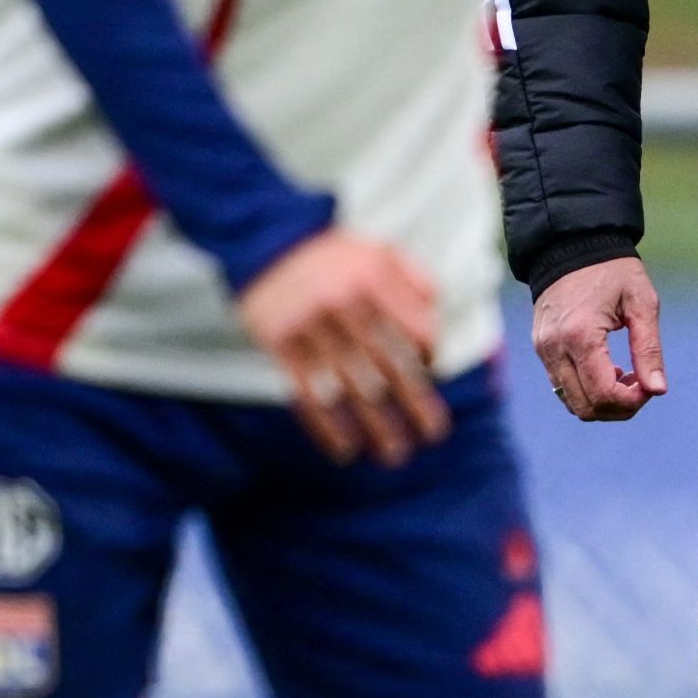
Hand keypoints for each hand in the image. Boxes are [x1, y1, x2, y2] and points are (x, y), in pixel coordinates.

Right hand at [238, 228, 448, 465]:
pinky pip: (307, 393)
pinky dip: (327, 425)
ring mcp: (307, 324)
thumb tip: (436, 331)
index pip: (414, 328)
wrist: (261, 243)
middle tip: (434, 434)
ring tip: (395, 453)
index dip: (428, 356)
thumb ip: (416, 281)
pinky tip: (345, 448)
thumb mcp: (379, 251)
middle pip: (389, 362)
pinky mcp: (276, 344)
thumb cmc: (331, 257)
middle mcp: (341, 300)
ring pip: (351, 385)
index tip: (429, 372)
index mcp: (372, 275)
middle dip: (416, 403)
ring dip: (376, 424)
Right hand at [531, 256, 670, 422]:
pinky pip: (562, 386)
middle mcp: (555, 347)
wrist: (571, 245)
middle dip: (619, 408)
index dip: (632, 402)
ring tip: (624, 376)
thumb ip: (649, 349)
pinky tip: (606, 369)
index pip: (604, 394)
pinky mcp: (541, 349)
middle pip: (586, 407)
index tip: (650, 387)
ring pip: (572, 402)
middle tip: (640, 386)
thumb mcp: (641, 302)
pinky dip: (586, 390)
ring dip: (602, 401)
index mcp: (581, 335)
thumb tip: (658, 390)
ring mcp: (544, 350)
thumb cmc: (612, 270)